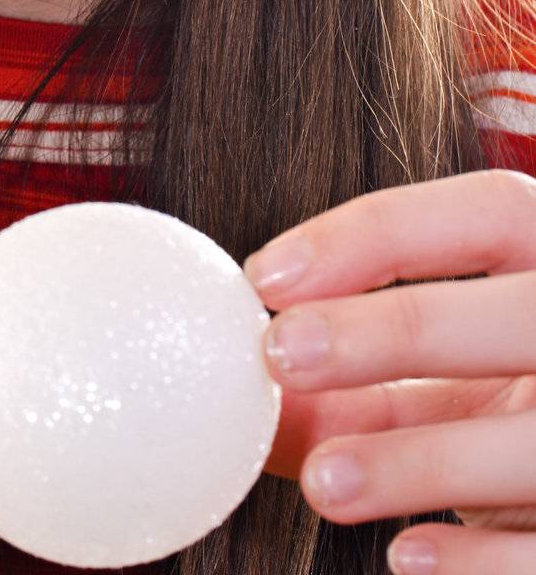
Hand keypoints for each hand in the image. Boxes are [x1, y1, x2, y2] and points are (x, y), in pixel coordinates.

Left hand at [241, 169, 535, 573]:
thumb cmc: (519, 403)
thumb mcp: (458, 375)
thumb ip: (362, 378)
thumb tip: (245, 402)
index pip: (487, 213)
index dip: (376, 234)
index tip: (267, 275)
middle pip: (514, 314)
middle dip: (393, 330)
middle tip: (282, 352)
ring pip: (533, 445)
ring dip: (416, 461)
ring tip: (323, 481)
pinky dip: (477, 559)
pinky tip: (407, 554)